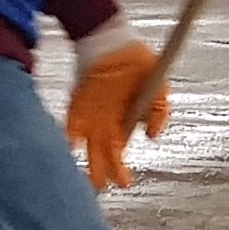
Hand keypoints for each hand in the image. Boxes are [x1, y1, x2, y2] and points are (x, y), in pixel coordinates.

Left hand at [64, 25, 171, 191]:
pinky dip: (68, 141)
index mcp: (123, 124)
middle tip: (106, 188)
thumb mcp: (158, 87)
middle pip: (101, 157)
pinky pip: (69, 129)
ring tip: (85, 182)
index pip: (118, 155)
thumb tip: (154, 136)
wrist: (113, 41)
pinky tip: (70, 152)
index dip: (120, 171)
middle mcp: (104, 125)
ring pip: (85, 149)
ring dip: (84, 164)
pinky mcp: (76, 106)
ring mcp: (88, 117)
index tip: (125, 183)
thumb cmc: (136, 62)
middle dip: (104, 174)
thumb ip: (160, 112)